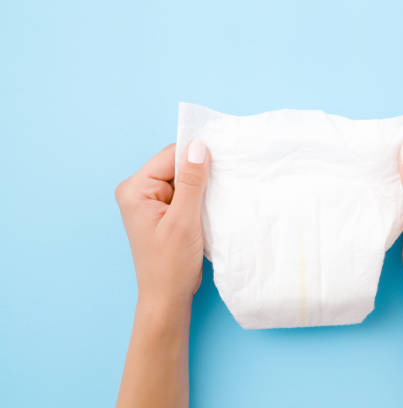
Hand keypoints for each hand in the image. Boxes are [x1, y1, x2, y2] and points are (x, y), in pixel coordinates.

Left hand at [115, 140, 209, 309]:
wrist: (168, 298)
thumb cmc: (170, 265)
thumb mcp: (184, 220)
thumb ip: (191, 182)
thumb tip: (199, 146)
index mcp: (135, 189)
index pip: (170, 156)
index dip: (196, 157)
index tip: (222, 161)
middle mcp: (139, 191)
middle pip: (176, 166)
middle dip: (199, 174)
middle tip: (222, 184)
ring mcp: (151, 202)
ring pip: (184, 180)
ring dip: (201, 188)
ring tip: (216, 200)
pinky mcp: (164, 212)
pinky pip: (185, 194)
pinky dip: (200, 199)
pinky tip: (210, 208)